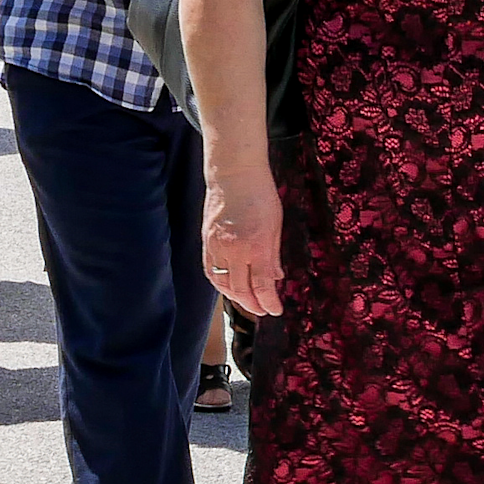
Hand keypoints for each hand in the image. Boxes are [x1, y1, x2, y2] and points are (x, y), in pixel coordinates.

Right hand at [204, 166, 283, 316]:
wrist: (233, 173)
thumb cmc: (260, 194)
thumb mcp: (276, 224)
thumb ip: (274, 254)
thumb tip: (277, 277)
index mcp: (256, 245)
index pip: (262, 284)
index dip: (269, 301)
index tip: (276, 310)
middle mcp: (234, 249)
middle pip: (241, 289)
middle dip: (253, 304)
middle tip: (263, 310)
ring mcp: (217, 246)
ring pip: (223, 283)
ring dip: (235, 298)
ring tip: (247, 303)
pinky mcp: (206, 241)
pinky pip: (211, 271)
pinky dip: (220, 283)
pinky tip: (228, 288)